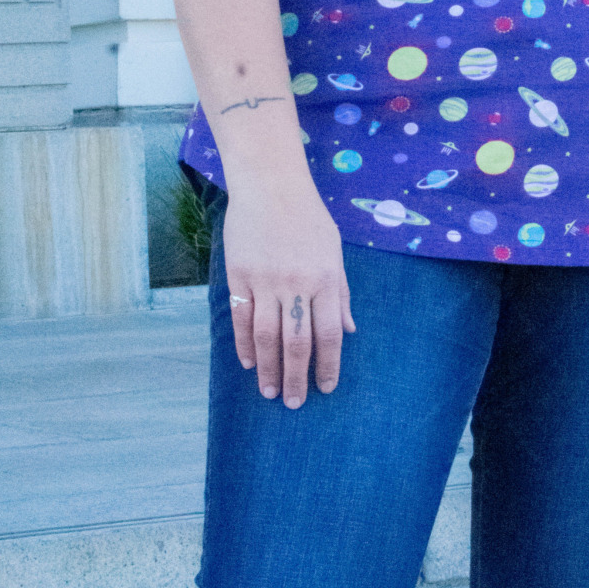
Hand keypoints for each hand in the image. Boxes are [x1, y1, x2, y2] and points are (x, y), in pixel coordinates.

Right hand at [222, 186, 355, 405]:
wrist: (271, 185)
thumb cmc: (308, 218)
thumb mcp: (335, 252)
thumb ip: (341, 294)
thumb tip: (349, 331)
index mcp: (326, 279)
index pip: (328, 335)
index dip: (327, 366)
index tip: (325, 388)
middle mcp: (297, 284)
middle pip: (296, 343)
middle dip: (295, 378)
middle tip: (294, 403)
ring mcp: (265, 280)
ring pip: (266, 337)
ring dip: (267, 369)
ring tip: (268, 392)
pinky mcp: (239, 275)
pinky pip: (242, 318)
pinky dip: (244, 343)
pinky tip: (248, 361)